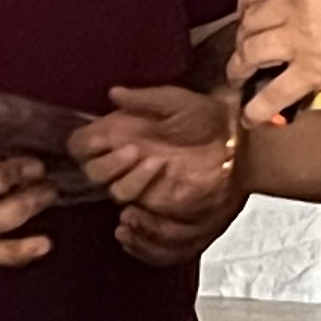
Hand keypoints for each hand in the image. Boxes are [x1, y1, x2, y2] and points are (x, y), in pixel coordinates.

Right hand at [72, 86, 244, 266]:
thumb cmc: (207, 118)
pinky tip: (139, 214)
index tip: (100, 138)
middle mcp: (125, 161)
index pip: (82, 145)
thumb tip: (114, 94)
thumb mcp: (176, 101)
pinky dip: (134, 224)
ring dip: (131, 181)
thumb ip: (144, 98)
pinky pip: (138, 226)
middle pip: (92, 172)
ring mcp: (140, 185)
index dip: (84, 144)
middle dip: (108, 164)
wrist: (238, 145)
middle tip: (135, 150)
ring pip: (116, 193)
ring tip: (156, 164)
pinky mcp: (158, 208)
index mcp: (121, 133)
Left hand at [229, 0, 320, 127]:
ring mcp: (303, 37)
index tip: (245, 7)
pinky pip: (270, 94)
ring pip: (250, 51)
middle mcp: (303, 3)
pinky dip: (256, 108)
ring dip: (239, 68)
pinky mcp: (310, 72)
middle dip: (242, 36)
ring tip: (240, 77)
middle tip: (243, 48)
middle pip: (252, 18)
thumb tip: (305, 11)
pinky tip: (253, 114)